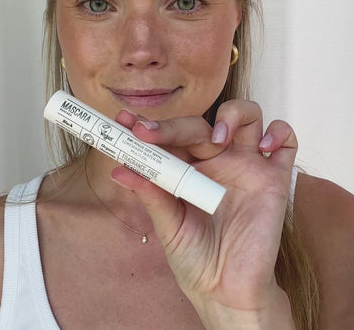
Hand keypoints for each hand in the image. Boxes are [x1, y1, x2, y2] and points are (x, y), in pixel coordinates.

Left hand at [112, 100, 295, 328]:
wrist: (228, 291)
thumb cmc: (195, 259)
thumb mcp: (168, 226)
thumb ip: (151, 195)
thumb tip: (120, 170)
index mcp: (188, 169)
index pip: (169, 137)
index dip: (149, 126)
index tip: (123, 121)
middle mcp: (216, 161)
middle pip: (200, 124)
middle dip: (174, 125)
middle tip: (148, 134)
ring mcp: (246, 166)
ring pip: (248, 116)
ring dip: (233, 115)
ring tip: (219, 138)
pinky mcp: (275, 178)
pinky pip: (286, 142)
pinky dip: (278, 133)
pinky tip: (263, 148)